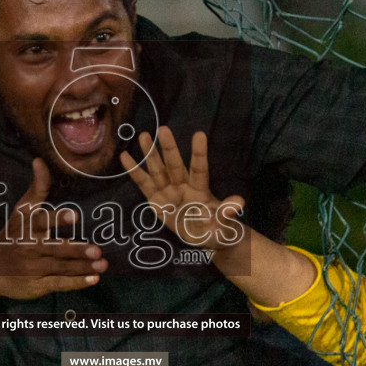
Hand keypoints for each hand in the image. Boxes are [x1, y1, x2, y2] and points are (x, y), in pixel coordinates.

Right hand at [0, 158, 105, 299]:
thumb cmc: (12, 234)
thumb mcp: (22, 210)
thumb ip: (37, 188)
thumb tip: (39, 160)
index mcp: (27, 227)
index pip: (43, 221)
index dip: (58, 218)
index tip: (75, 215)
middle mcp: (30, 247)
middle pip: (56, 248)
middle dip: (76, 250)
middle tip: (96, 250)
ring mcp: (33, 268)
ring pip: (61, 267)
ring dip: (83, 267)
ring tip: (103, 264)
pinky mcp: (37, 285)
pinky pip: (59, 283)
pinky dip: (76, 283)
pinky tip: (93, 279)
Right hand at [121, 128, 245, 247]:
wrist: (203, 237)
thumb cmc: (216, 229)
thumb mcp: (223, 226)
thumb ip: (227, 213)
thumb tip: (239, 202)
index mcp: (200, 191)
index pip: (200, 170)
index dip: (199, 154)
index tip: (200, 134)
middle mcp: (183, 186)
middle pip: (175, 165)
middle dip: (168, 149)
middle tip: (163, 129)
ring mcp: (168, 191)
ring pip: (158, 170)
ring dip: (150, 153)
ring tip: (143, 135)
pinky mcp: (156, 200)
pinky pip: (144, 184)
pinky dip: (134, 171)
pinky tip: (125, 156)